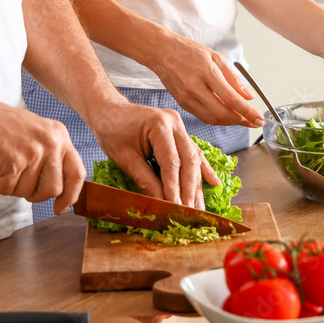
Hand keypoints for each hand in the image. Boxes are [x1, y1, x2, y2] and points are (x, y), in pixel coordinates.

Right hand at [0, 95, 85, 214]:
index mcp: (60, 136)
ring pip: (28, 191)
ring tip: (0, 170)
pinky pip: (6, 189)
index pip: (77, 173)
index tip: (61, 207)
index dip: (71, 195)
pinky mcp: (13, 162)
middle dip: (35, 194)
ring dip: (10, 187)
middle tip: (18, 184)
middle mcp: (51, 143)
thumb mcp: (36, 132)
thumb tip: (59, 186)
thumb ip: (50, 155)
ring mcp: (33, 153)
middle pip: (53, 189)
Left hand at [87, 102, 218, 208]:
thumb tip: (160, 203)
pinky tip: (214, 183)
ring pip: (194, 159)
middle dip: (189, 189)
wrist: (109, 110)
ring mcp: (180, 127)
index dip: (174, 187)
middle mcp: (175, 123)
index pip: (171, 162)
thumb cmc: (112, 130)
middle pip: (189, 161)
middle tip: (189, 212)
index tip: (175, 207)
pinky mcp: (180, 133)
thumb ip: (145, 180)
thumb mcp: (124, 157)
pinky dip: (203, 169)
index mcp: (159, 125)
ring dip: (197, 185)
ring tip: (199, 207)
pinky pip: (194, 153)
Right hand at [145, 33, 263, 127]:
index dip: (248, 112)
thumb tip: (248, 96)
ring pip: (213, 118)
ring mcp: (187, 98)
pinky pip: (204, 117)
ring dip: (231, 122)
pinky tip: (228, 116)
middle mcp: (196, 88)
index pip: (232, 99)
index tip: (259, 118)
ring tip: (244, 120)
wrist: (161, 51)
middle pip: (223, 113)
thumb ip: (233, 78)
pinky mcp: (182, 103)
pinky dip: (218, 119)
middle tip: (255, 123)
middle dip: (242, 121)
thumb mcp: (216, 57)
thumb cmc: (189, 51)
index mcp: (207, 73)